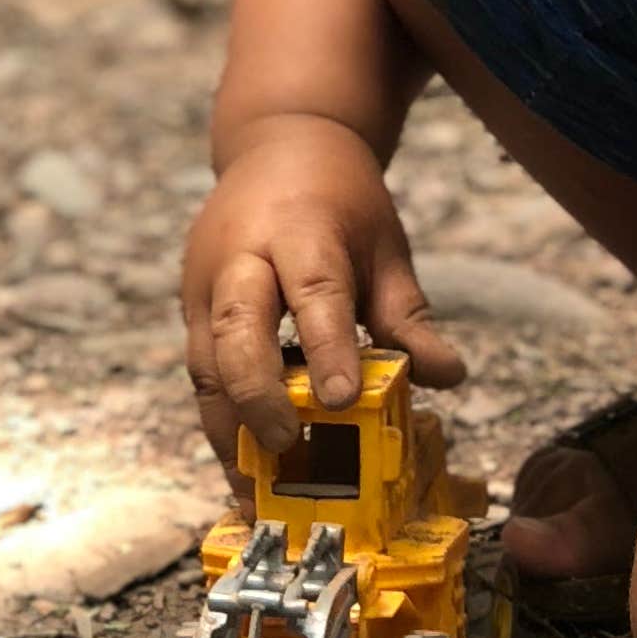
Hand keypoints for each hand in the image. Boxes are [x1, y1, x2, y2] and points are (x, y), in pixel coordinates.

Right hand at [180, 114, 464, 474]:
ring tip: (257, 491)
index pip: (314, 290)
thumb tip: (448, 377)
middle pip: (235, 325)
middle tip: (286, 445)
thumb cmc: (341, 203)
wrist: (277, 146)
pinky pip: (199, 373)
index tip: (343, 400)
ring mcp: (204, 282)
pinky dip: (220, 424)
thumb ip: (409, 316)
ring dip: (228, 427)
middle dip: (257, 391)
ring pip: (204, 360)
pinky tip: (245, 471)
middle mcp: (240, 255)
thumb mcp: (386, 247)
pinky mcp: (188, 308)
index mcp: (301, 229)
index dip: (326, 346)